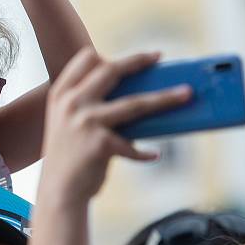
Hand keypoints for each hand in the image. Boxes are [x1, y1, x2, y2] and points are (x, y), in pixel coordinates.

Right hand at [40, 48, 191, 204]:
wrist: (58, 190)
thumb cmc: (70, 156)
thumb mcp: (69, 123)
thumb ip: (90, 104)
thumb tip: (135, 93)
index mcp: (62, 94)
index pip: (86, 59)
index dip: (111, 54)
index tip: (131, 55)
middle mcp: (72, 103)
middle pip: (112, 71)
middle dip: (138, 60)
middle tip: (158, 56)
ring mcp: (85, 121)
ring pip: (135, 103)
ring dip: (165, 99)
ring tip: (186, 94)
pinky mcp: (100, 144)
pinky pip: (133, 145)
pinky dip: (145, 153)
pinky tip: (153, 155)